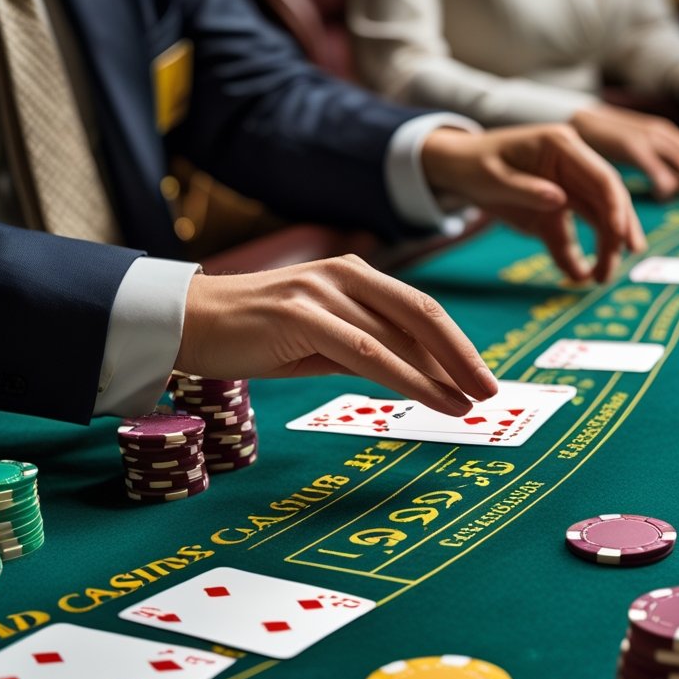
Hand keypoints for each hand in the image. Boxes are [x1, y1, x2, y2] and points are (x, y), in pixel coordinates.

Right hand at [176, 256, 496, 415]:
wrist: (187, 322)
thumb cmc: (254, 334)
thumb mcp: (319, 339)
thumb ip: (366, 348)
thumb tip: (418, 375)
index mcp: (354, 274)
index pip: (419, 307)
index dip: (456, 342)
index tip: (480, 374)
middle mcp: (345, 275)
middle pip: (422, 314)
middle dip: (462, 355)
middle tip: (491, 390)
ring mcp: (323, 293)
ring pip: (399, 336)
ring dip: (441, 374)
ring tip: (469, 404)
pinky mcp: (302, 317)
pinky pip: (369, 353)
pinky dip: (409, 380)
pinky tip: (433, 400)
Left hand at [422, 124, 645, 283]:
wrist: (457, 169)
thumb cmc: (474, 164)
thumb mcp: (492, 177)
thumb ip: (525, 189)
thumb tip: (560, 200)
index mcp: (562, 146)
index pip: (601, 176)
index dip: (616, 205)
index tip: (619, 234)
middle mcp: (573, 165)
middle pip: (607, 199)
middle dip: (619, 230)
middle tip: (625, 259)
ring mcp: (566, 189)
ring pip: (597, 219)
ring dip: (604, 248)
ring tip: (602, 277)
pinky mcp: (555, 211)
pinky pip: (571, 235)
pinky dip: (576, 256)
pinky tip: (580, 276)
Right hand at [569, 104, 678, 202]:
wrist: (580, 121)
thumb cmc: (610, 141)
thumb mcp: (641, 150)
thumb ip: (659, 164)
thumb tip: (675, 187)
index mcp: (666, 135)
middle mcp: (663, 134)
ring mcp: (649, 138)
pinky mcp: (633, 145)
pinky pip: (657, 166)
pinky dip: (665, 183)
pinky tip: (663, 194)